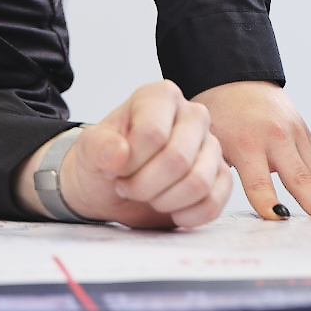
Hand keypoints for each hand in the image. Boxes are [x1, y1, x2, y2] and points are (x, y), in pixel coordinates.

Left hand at [22, 80, 229, 229]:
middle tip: (127, 187)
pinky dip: (188, 215)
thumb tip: (118, 152)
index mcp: (160, 96)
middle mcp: (192, 115)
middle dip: (145, 185)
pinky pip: (214, 202)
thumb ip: (97, 146)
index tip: (116, 167)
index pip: (153, 133)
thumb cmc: (105, 160)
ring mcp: (211, 145)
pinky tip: (170, 210)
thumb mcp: (89, 150)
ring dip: (164, 201)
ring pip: (198, 183)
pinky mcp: (221, 176)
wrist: (113, 187)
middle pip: (177, 159)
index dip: (130, 162)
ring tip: (146, 195)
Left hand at [196, 79, 310, 227]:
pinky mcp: (306, 134)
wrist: (235, 80)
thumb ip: (217, 170)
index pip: (258, 181)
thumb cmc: (219, 114)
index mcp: (246, 141)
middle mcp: (275, 137)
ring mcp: (295, 133)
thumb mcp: (210, 141)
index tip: (280, 219)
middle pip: (300, 177)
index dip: (268, 202)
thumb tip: (218, 201)